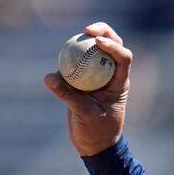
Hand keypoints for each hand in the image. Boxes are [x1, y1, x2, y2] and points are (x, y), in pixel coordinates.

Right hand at [43, 22, 132, 156]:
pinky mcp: (84, 79)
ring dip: (84, 41)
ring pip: (95, 50)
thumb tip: (49, 77)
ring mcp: (98, 76)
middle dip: (103, 31)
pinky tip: (61, 60)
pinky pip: (77, 61)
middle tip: (86, 30)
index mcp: (120, 83)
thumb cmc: (96, 132)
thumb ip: (67, 95)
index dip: (113, 46)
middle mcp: (112, 76)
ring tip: (71, 42)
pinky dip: (69, 57)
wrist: (94, 144)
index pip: (123, 58)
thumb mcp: (82, 114)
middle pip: (113, 45)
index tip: (97, 41)